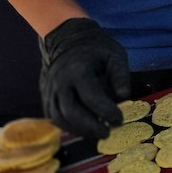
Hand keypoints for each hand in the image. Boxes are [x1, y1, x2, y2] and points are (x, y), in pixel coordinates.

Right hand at [39, 18, 128, 140]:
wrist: (68, 39)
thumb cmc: (96, 48)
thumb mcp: (115, 55)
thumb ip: (120, 75)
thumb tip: (125, 96)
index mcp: (78, 70)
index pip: (91, 96)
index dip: (105, 111)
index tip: (119, 119)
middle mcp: (60, 82)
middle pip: (71, 112)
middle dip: (90, 126)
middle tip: (108, 133)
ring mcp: (50, 91)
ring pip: (60, 118)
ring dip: (79, 130)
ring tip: (98, 133)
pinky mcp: (46, 97)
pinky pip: (54, 117)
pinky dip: (69, 126)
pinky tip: (84, 129)